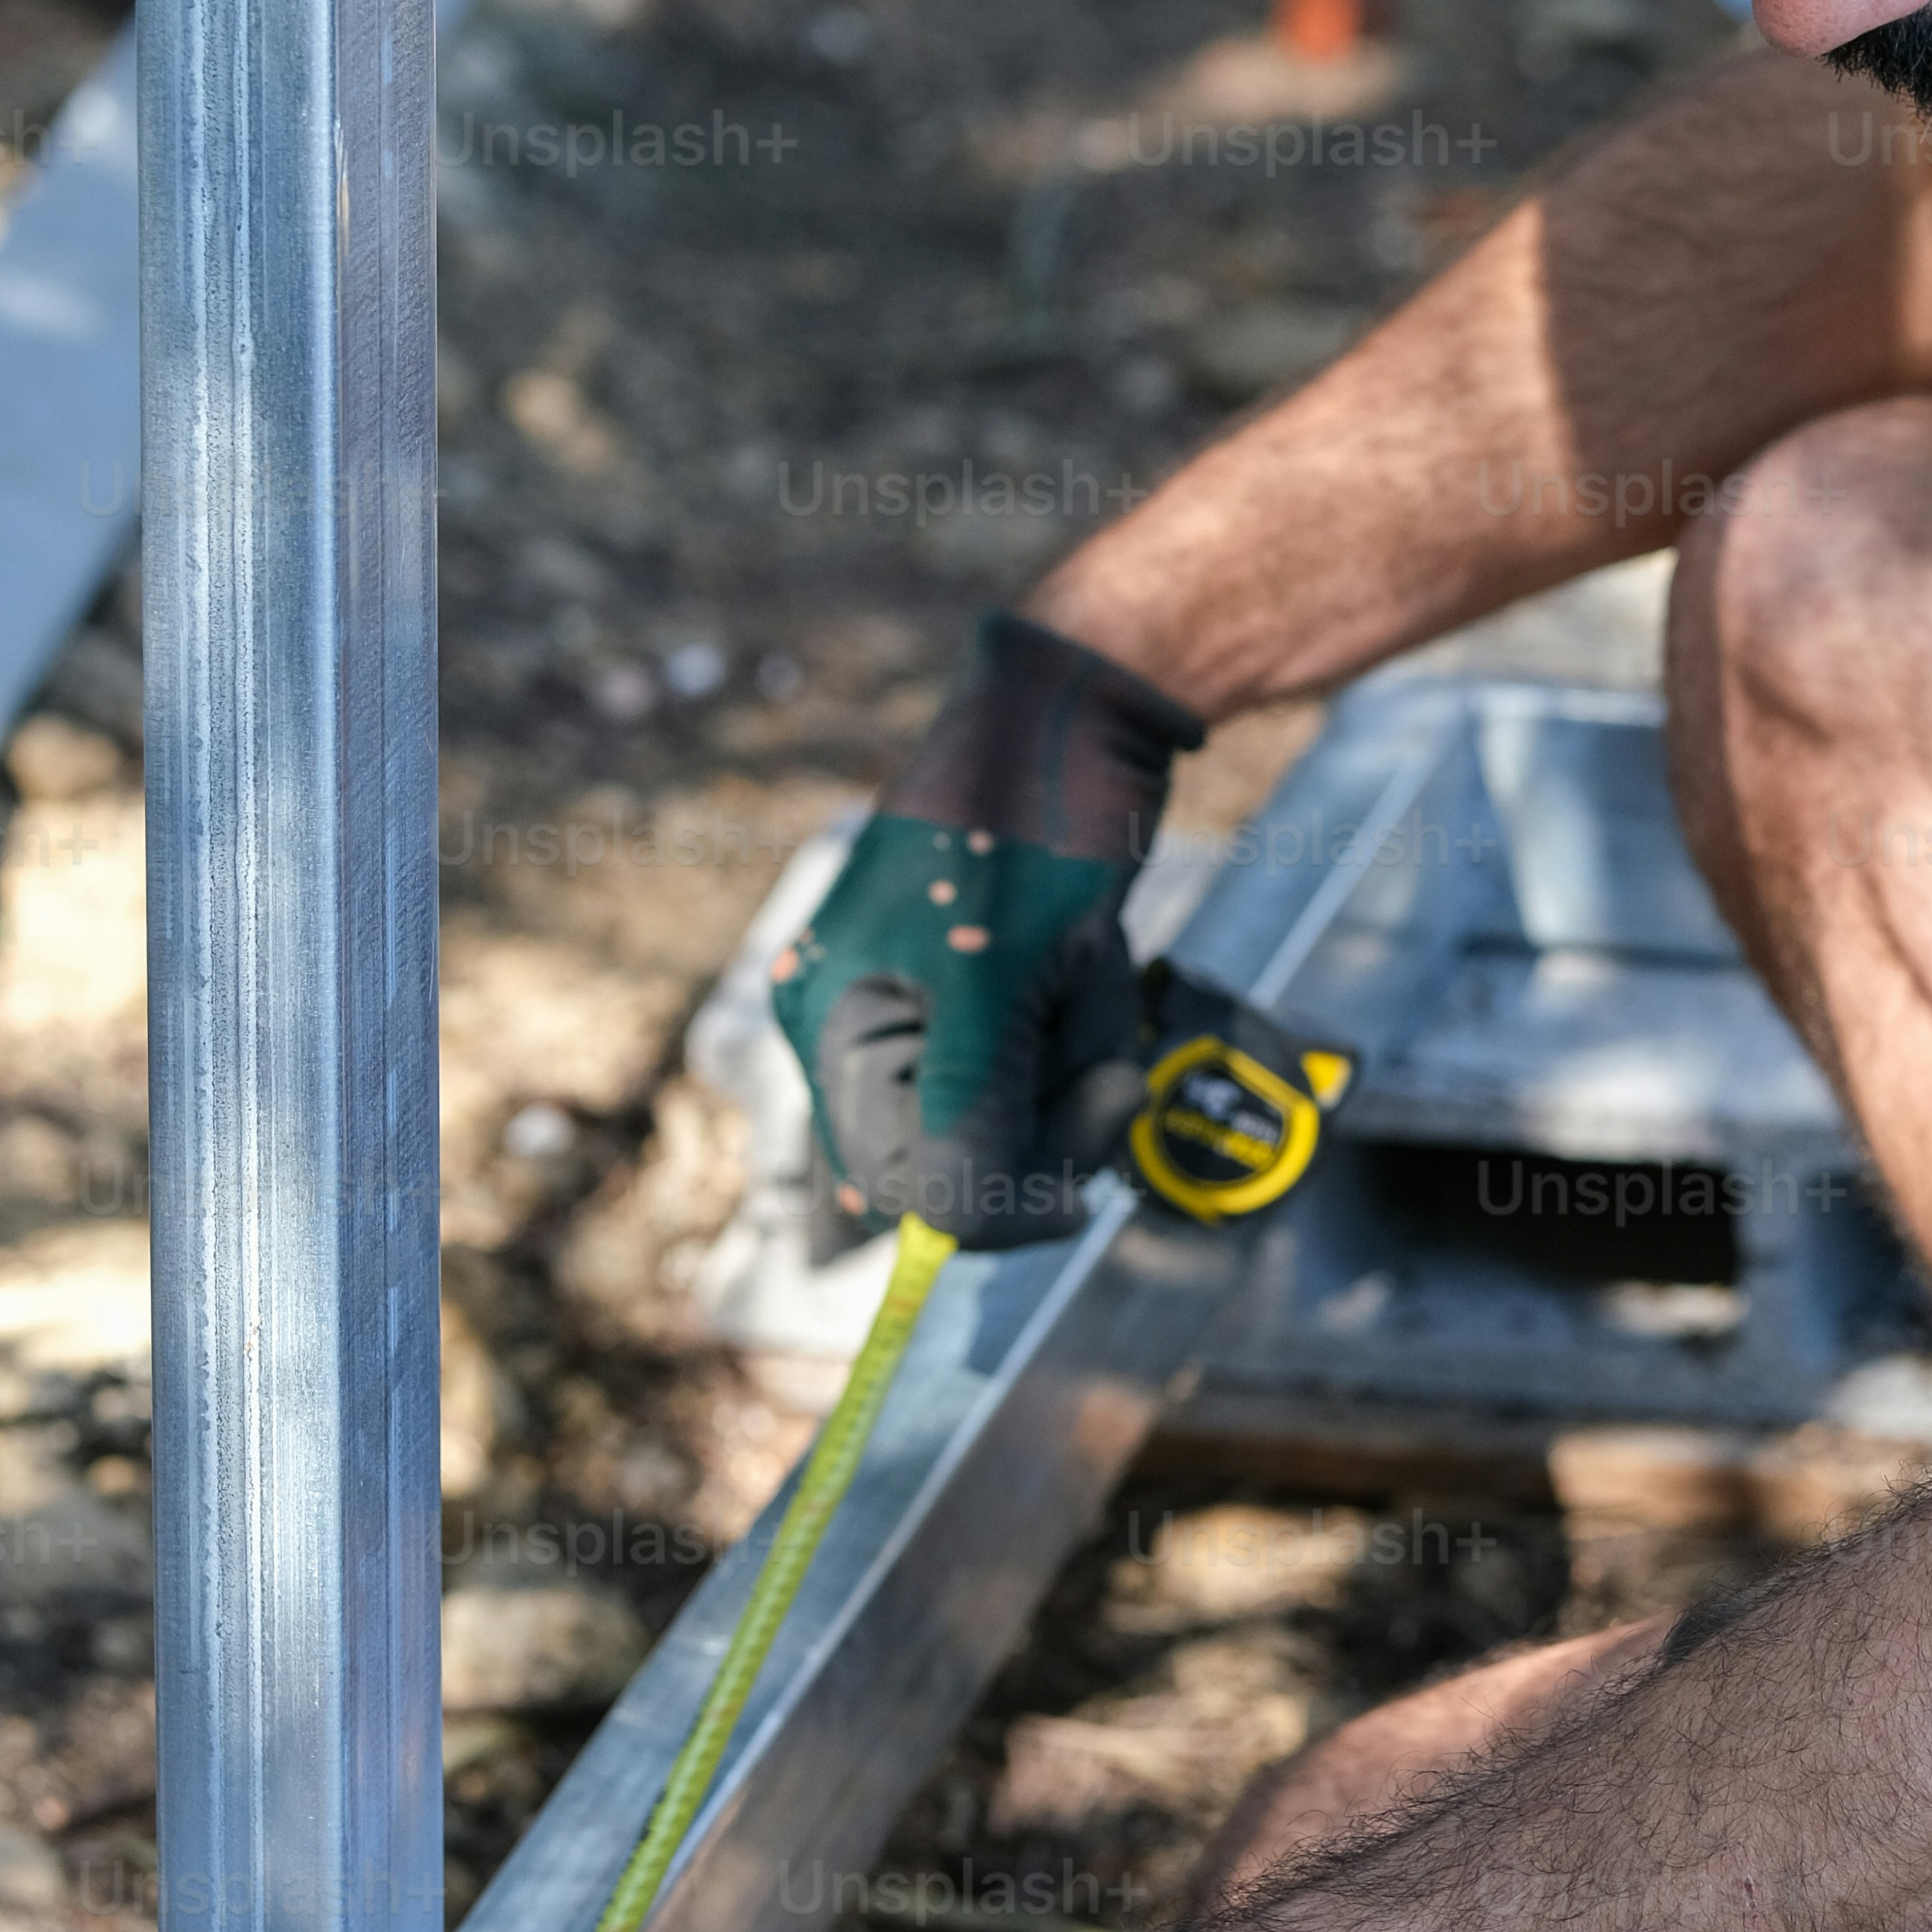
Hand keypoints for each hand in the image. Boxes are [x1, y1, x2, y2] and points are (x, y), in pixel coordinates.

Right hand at [772, 609, 1202, 1247]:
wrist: (1087, 696)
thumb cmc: (1028, 813)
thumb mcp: (996, 976)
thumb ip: (969, 1113)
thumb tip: (955, 1235)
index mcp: (832, 1026)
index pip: (902, 1190)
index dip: (996, 1207)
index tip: (1078, 1193)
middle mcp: (869, 1025)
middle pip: (972, 1153)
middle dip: (1053, 1107)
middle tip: (1099, 1039)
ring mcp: (938, 1003)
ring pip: (1029, 1105)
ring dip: (1082, 1048)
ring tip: (1089, 958)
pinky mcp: (1001, 983)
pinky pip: (1056, 1052)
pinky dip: (1091, 1014)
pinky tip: (1096, 949)